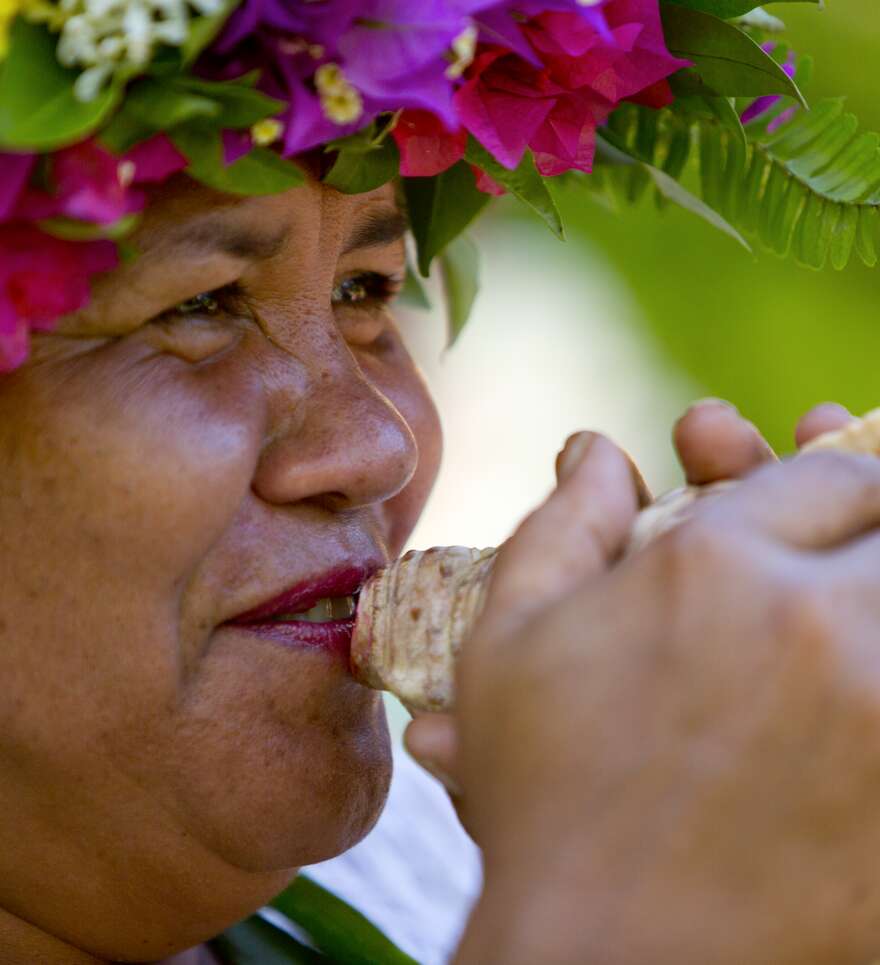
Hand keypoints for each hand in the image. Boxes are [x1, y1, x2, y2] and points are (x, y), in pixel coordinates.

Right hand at [452, 440, 879, 964]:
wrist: (603, 958)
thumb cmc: (544, 794)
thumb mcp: (512, 642)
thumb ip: (563, 525)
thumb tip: (595, 448)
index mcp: (718, 570)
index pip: (823, 475)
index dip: (826, 470)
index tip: (819, 495)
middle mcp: (824, 625)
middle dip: (875, 519)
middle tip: (855, 536)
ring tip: (845, 605)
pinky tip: (859, 666)